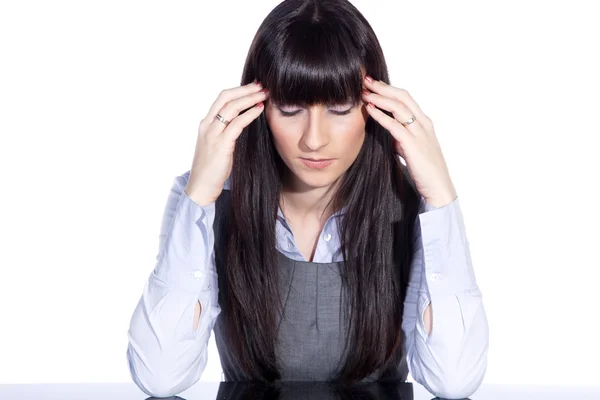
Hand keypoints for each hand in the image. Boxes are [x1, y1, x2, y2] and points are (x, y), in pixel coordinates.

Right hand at [185, 81, 269, 205]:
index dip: (239, 90)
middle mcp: (207, 125)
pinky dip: (249, 114)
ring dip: (250, 98)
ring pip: (231, 107)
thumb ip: (228, 133)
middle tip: (262, 84)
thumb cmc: (213, 170)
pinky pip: (236, 124)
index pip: (222, 98)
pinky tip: (260, 109)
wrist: (201, 187)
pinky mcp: (220, 145)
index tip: (255, 86)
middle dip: (245, 89)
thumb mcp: (219, 146)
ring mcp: (212, 134)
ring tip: (265, 94)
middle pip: (226, 97)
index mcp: (206, 124)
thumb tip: (246, 123)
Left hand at [361, 75, 456, 207]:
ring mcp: (420, 133)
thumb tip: (390, 133)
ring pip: (399, 107)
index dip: (389, 89)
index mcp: (424, 123)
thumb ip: (402, 139)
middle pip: (402, 97)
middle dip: (383, 87)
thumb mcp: (412, 149)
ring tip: (364, 93)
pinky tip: (369, 109)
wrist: (438, 188)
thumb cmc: (425, 171)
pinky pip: (394, 125)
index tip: (373, 84)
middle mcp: (423, 124)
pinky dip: (381, 115)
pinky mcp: (412, 145)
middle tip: (366, 80)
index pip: (406, 98)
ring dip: (380, 97)